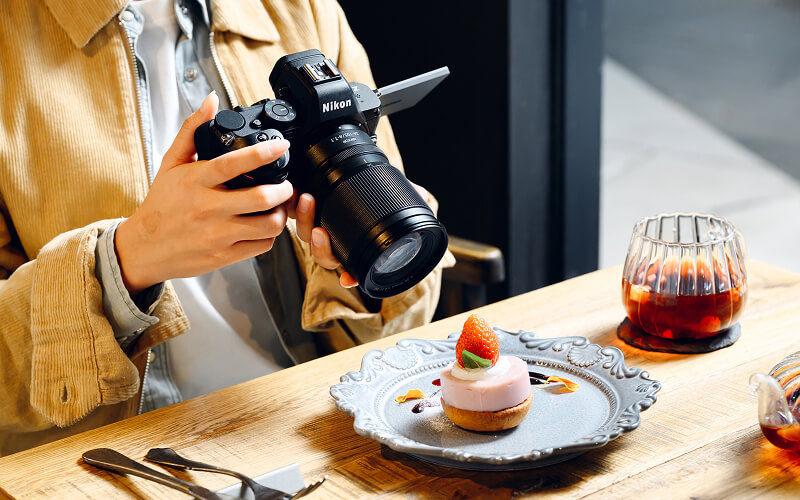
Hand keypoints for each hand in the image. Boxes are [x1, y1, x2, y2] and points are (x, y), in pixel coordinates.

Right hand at [115, 92, 293, 293]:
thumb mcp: (171, 163)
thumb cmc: (161, 204)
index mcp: (196, 181)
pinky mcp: (224, 256)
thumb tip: (210, 101)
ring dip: (281, 214)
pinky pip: (262, 245)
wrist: (144, 248)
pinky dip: (270, 235)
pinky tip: (265, 225)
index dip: (262, 153)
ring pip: (268, 225)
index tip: (281, 146)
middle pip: (261, 198)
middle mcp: (207, 208)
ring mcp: (217, 235)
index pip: (233, 164)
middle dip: (284, 189)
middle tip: (286, 184)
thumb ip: (192, 131)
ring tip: (278, 206)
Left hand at [288, 181, 430, 289]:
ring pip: (306, 235)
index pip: (352, 269)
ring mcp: (319, 226)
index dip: (350, 276)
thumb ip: (411, 197)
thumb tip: (421, 196)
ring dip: (305, 222)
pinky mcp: (304, 208)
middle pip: (324, 256)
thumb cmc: (380, 191)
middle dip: (320, 247)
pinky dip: (292, 207)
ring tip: (309, 201)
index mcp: (357, 247)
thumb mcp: (398, 194)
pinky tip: (296, 196)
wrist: (359, 175)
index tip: (347, 278)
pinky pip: (293, 214)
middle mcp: (337, 241)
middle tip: (321, 231)